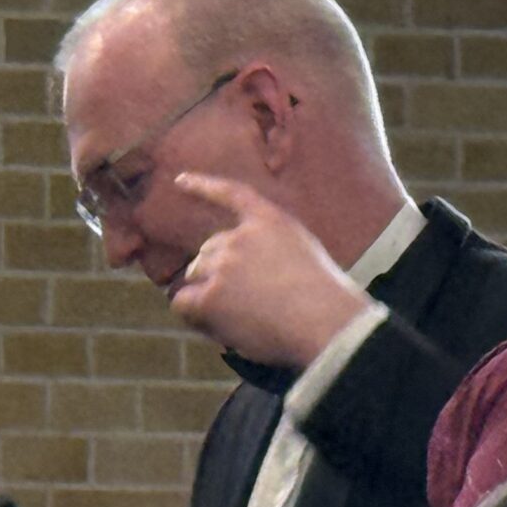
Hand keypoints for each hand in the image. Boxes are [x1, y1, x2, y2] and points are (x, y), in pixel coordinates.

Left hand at [168, 174, 371, 367]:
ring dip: (210, 296)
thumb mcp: (308, 254)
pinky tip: (211, 325)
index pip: (232, 194)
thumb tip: (248, 274)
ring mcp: (223, 265)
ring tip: (240, 321)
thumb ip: (275, 250)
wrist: (326, 323)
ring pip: (196, 278)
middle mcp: (240, 238)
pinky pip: (183, 304)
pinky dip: (194, 315)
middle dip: (217, 275)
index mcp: (270, 221)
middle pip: (207, 252)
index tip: (180, 180)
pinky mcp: (211, 296)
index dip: (203, 186)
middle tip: (243, 305)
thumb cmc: (327, 301)